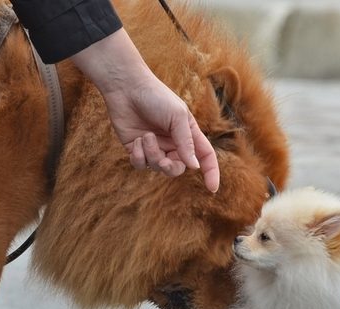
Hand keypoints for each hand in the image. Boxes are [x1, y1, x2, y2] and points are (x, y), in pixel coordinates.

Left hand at [71, 29, 219, 192]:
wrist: (126, 88)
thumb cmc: (156, 97)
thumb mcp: (177, 117)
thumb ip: (186, 143)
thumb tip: (194, 167)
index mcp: (188, 134)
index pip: (204, 157)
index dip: (210, 173)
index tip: (212, 189)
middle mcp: (172, 143)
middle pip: (177, 168)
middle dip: (169, 167)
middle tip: (163, 159)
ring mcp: (154, 147)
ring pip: (156, 167)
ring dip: (151, 154)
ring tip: (145, 136)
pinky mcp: (135, 149)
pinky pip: (140, 164)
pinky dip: (137, 155)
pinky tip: (135, 140)